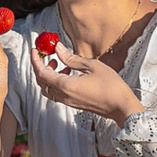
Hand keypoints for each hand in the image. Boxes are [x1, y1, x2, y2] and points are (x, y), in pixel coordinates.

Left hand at [27, 43, 141, 122]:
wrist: (121, 107)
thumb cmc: (111, 87)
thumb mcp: (91, 66)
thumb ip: (72, 58)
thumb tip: (58, 49)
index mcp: (65, 86)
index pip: (41, 73)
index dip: (36, 60)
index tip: (35, 50)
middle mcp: (63, 96)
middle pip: (42, 81)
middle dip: (41, 66)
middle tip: (46, 54)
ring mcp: (68, 101)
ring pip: (49, 88)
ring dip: (49, 74)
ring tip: (60, 62)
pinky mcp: (74, 103)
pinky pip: (58, 92)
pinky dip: (57, 81)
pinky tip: (70, 72)